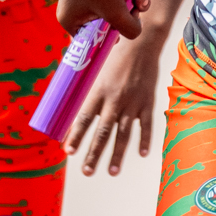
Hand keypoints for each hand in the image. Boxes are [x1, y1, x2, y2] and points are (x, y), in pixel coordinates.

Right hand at [56, 0, 142, 41]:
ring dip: (138, 1)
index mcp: (72, 20)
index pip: (91, 38)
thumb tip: (136, 31)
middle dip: (130, 16)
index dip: (108, 38)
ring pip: (122, 4)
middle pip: (112, 21)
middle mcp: (81, 6)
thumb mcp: (115, 13)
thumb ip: (129, 29)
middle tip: (136, 10)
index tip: (121, 36)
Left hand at [65, 30, 164, 174]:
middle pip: (102, 132)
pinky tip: (141, 153)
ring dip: (117, 155)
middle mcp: (115, 99)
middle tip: (87, 172)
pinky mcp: (147, 102)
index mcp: (99, 90)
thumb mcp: (95, 66)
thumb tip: (68, 99)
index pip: (84, 118)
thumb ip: (84, 84)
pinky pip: (145, 125)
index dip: (76, 135)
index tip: (68, 151)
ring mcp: (132, 103)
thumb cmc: (114, 53)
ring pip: (123, 134)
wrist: (142, 43)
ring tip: (111, 172)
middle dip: (94, 154)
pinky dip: (144, 140)